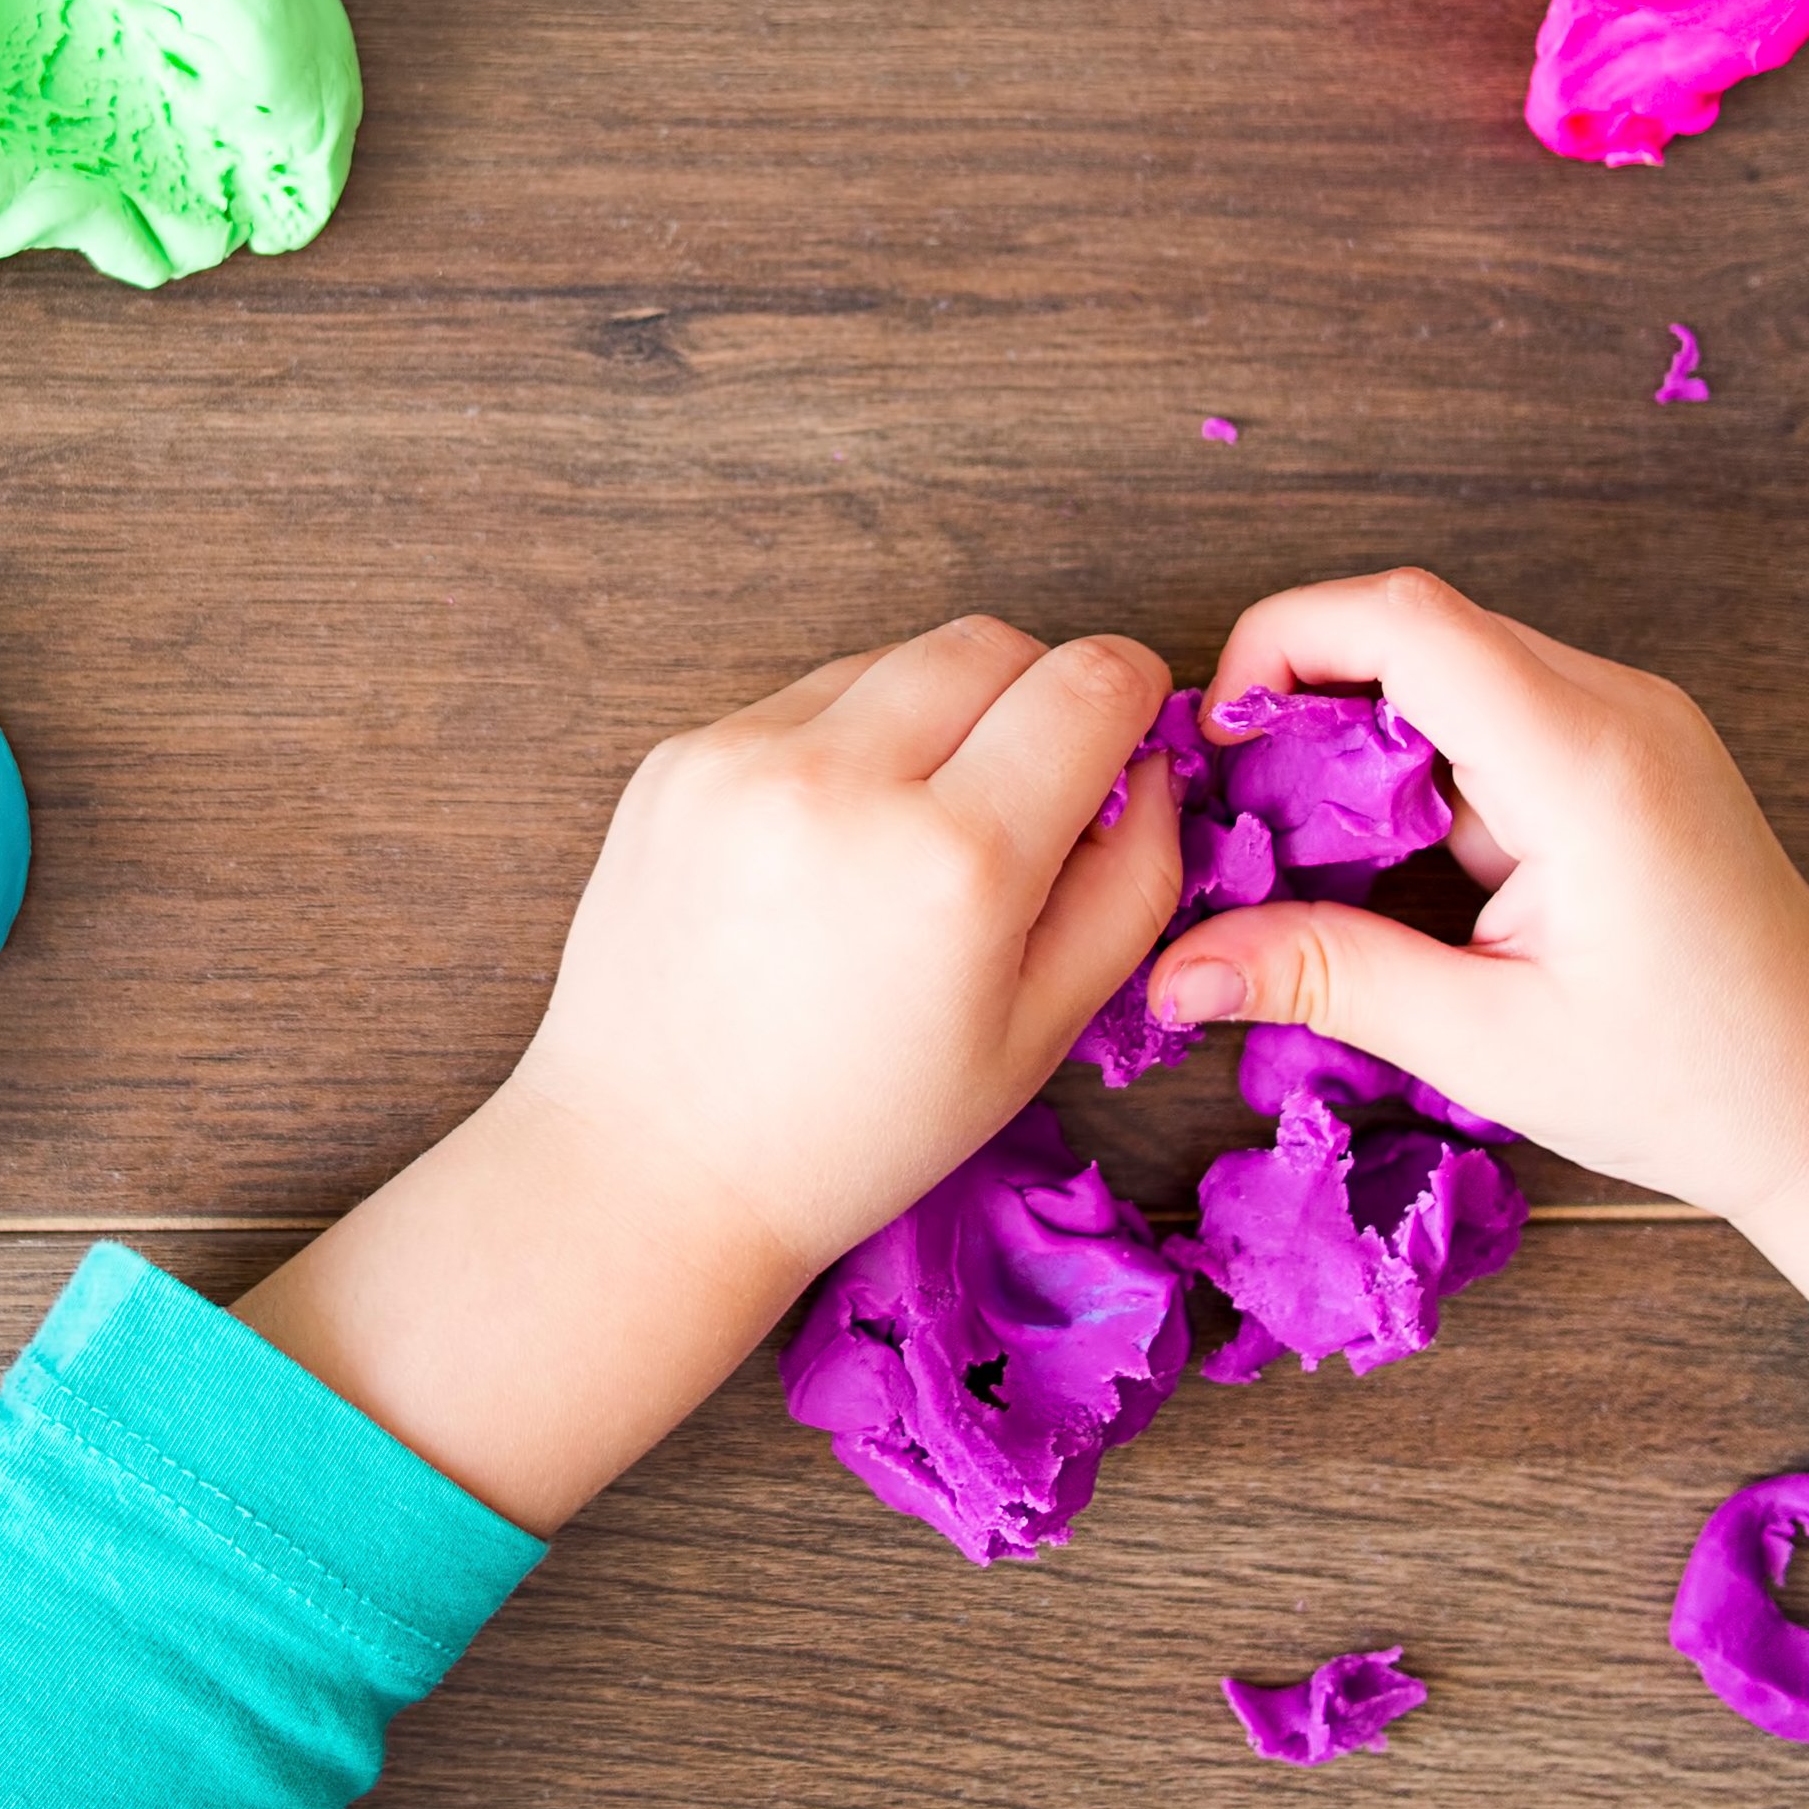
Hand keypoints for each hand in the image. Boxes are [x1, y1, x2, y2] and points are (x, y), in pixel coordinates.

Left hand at [514, 614, 1184, 1272]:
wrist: (654, 1165)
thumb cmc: (858, 1129)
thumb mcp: (1042, 1033)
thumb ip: (1132, 882)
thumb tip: (1154, 763)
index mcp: (957, 862)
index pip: (1089, 681)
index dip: (1131, 698)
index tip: (1125, 743)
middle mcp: (843, 783)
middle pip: (993, 643)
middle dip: (1036, 697)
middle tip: (1023, 800)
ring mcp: (742, 760)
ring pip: (894, 660)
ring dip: (933, 719)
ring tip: (908, 843)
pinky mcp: (675, 760)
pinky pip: (801, 702)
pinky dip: (841, 748)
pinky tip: (825, 856)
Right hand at [1145, 570, 1808, 1348]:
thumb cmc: (1690, 1088)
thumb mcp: (1485, 1042)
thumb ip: (1321, 977)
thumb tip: (1169, 968)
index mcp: (1588, 764)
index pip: (1405, 619)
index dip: (1281, 645)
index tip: (1219, 742)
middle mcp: (1618, 708)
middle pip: (1416, 624)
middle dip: (1302, 695)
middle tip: (1240, 809)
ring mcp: (1633, 720)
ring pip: (1449, 662)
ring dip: (1356, 731)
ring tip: (1305, 847)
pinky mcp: (1631, 750)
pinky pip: (1493, 708)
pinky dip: (1415, 760)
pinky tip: (1387, 858)